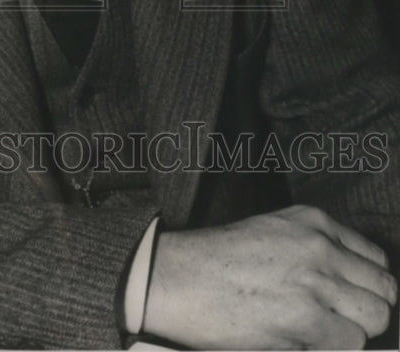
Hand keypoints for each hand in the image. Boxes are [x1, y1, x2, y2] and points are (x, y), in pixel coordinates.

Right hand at [143, 205, 396, 349]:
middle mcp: (320, 246)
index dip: (366, 285)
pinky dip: (331, 347)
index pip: (375, 258)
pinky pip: (351, 343)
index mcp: (313, 221)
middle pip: (383, 289)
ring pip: (375, 317)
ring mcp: (316, 281)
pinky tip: (303, 340)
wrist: (180, 278)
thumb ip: (314, 250)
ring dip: (353, 331)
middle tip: (339, 321)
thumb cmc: (217, 261)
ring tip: (321, 332)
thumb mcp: (272, 233)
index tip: (352, 299)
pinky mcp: (307, 318)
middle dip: (366, 310)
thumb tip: (348, 287)